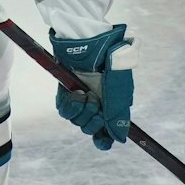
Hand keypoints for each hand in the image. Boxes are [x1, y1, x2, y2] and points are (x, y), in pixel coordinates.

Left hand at [53, 25, 134, 149]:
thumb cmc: (110, 63)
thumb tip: (119, 138)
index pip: (105, 132)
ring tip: (88, 94)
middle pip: (91, 129)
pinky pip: (65, 111)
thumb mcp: (119, 90)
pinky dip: (72, 105)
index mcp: (111, 105)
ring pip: (78, 122)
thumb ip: (118, 115)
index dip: (103, 140)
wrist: (92, 43)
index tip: (103, 141)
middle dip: (94, 121)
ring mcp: (80, 100)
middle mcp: (96, 105)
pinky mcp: (66, 94)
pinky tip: (78, 93)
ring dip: (83, 111)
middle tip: (97, 105)